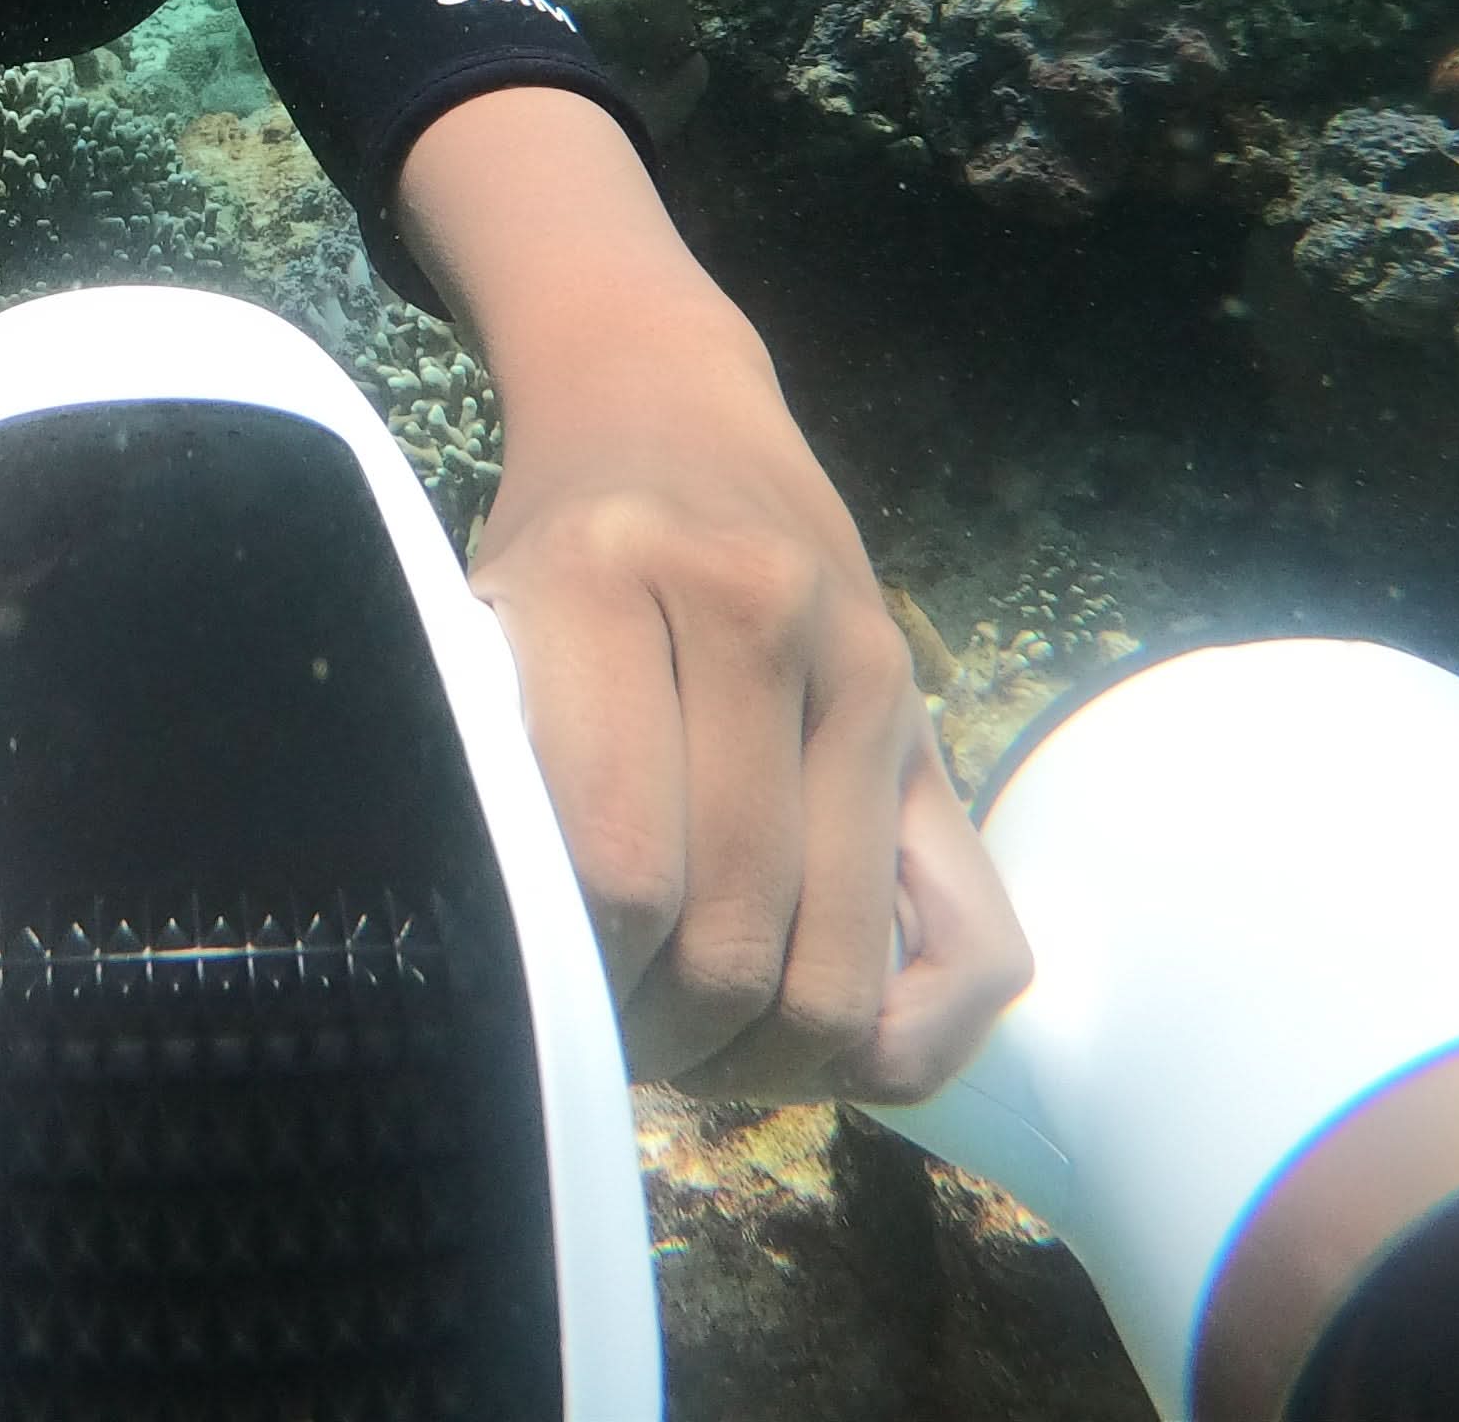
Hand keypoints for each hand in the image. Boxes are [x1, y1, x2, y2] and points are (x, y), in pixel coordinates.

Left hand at [467, 329, 1025, 1100]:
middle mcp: (757, 614)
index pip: (620, 866)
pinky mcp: (935, 725)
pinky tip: (806, 1025)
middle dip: (665, 1036)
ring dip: (759, 1056)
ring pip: (838, 968)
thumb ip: (496, 771)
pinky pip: (977, 951)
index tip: (542, 996)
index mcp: (604, 582)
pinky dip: (898, 1040)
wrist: (667, 403)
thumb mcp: (481, 622)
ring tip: (692, 1041)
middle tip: (611, 1035)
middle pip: (734, 936)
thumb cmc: (553, 539)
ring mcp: (871, 671)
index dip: (583, 982)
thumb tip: (519, 976)